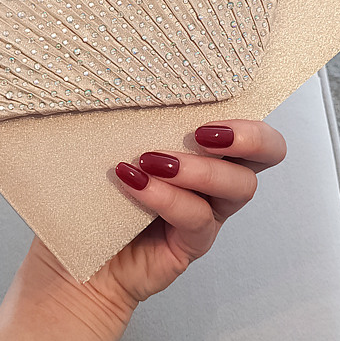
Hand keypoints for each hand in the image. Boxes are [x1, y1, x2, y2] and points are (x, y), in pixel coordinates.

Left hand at [21, 118, 286, 338]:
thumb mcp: (109, 143)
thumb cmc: (89, 195)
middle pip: (267, 152)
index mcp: (202, 145)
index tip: (206, 108)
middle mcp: (215, 177)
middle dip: (248, 137)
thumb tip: (128, 79)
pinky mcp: (193, 242)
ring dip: (199, 169)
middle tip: (204, 134)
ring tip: (153, 162)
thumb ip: (131, 117)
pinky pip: (197, 217)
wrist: (72, 261)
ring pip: (239, 185)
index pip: (246, 119)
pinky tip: (134, 183)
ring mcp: (208, 211)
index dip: (246, 112)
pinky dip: (166, 196)